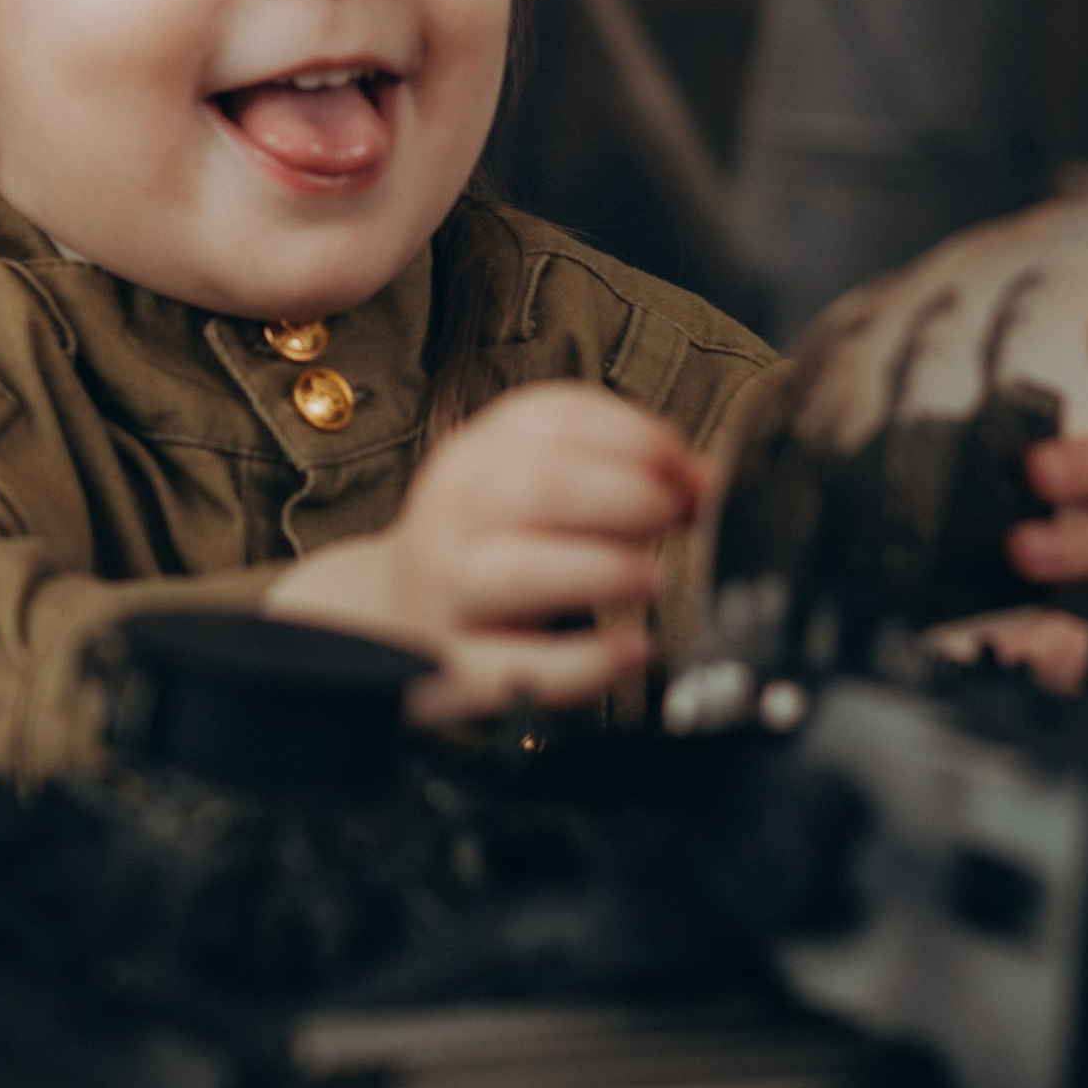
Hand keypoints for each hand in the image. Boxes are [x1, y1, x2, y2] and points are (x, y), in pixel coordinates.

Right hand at [263, 385, 710, 720]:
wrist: (380, 621)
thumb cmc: (481, 551)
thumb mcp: (525, 493)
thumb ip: (609, 474)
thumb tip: (707, 479)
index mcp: (471, 457)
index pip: (552, 418)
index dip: (637, 435)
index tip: (685, 468)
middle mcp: (451, 516)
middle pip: (539, 486)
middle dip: (627, 496)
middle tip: (674, 518)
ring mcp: (447, 594)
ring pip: (518, 570)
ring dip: (602, 568)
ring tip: (651, 577)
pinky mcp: (454, 669)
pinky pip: (519, 667)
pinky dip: (587, 662)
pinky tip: (633, 651)